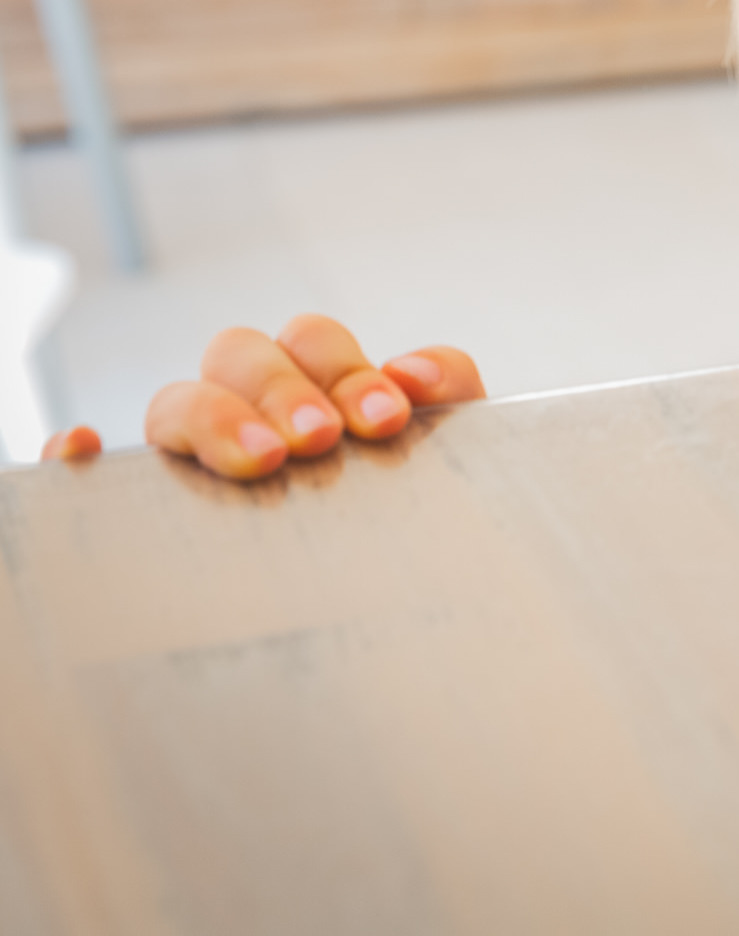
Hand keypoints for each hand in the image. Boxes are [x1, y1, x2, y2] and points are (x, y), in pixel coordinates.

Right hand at [39, 314, 483, 480]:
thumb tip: (410, 368)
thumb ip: (451, 396)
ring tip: (263, 462)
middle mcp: (252, 409)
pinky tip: (82, 449)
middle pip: (239, 354)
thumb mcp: (451, 457)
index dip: (346, 368)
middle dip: (282, 388)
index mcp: (318, 385)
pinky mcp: (152, 510)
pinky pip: (92, 471)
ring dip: (213, 416)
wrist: (421, 608)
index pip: (309, 342)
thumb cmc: (426, 522)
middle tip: (321, 440)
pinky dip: (76, 453)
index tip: (387, 419)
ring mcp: (198, 456)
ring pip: (175, 400)